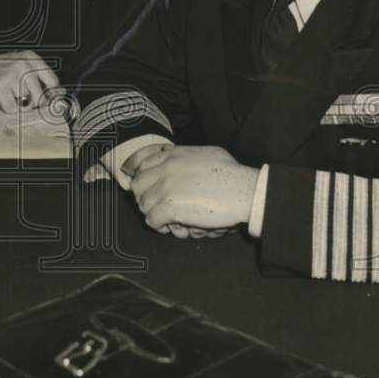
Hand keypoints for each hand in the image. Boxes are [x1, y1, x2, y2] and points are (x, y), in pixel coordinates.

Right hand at [0, 50, 59, 112]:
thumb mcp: (19, 67)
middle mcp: (22, 64)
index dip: (51, 96)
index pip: (52, 81)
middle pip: (40, 97)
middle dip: (30, 103)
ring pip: (26, 104)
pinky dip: (5, 108)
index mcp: (30, 58)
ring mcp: (10, 76)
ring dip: (16, 104)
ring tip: (6, 93)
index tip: (48, 103)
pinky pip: (12, 109)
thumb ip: (38, 80)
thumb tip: (58, 96)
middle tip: (16, 96)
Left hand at [129, 145, 259, 234]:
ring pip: (143, 204)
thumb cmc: (231, 173)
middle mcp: (165, 168)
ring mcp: (165, 188)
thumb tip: (169, 151)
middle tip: (155, 205)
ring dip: (153, 213)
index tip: (135, 181)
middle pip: (137, 184)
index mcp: (173, 154)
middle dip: (144, 196)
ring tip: (166, 218)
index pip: (141, 161)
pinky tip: (172, 226)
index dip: (136, 173)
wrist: (243, 190)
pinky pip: (151, 220)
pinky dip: (159, 226)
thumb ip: (183, 152)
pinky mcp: (169, 207)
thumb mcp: (205, 152)